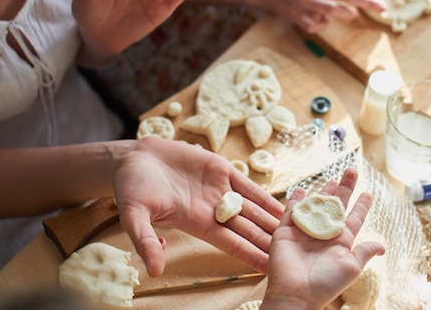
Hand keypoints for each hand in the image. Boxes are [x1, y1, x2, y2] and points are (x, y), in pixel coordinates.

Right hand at [110, 137, 284, 276]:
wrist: (133, 159)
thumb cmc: (131, 189)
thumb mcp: (133, 216)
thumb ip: (144, 241)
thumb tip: (153, 271)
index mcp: (197, 224)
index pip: (231, 244)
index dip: (251, 255)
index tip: (271, 269)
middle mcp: (213, 210)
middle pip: (249, 228)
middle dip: (272, 240)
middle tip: (299, 252)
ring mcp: (219, 189)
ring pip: (253, 207)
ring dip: (275, 218)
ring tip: (299, 229)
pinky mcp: (221, 170)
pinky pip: (248, 184)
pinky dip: (266, 193)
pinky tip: (283, 201)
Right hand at [260, 168, 384, 309]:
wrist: (296, 294)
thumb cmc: (325, 284)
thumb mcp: (351, 268)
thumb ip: (364, 253)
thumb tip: (383, 246)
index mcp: (340, 241)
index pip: (353, 218)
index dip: (361, 205)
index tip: (368, 193)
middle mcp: (324, 234)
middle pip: (336, 206)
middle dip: (344, 189)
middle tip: (351, 171)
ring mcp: (305, 231)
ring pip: (316, 206)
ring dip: (323, 192)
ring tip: (332, 179)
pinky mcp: (286, 231)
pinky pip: (291, 211)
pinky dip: (296, 200)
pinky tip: (302, 189)